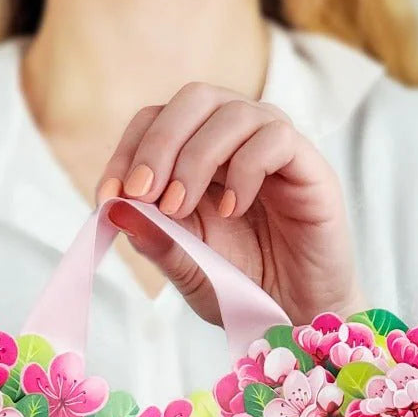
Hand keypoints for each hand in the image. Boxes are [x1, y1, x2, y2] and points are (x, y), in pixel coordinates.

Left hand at [96, 82, 360, 327]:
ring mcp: (273, 148)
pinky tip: (231, 210)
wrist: (298, 317)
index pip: (156, 120)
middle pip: (193, 99)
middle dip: (158, 143)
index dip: (128, 150)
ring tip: (180, 209)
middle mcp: (237, 140)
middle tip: (143, 193)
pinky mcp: (308, 165)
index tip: (109, 196)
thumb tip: (115, 209)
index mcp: (200, 155)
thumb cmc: (244, 289)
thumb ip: (156, 241)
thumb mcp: (188, 270)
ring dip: (195, 158)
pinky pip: (274, 138)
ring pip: (231, 111)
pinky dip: (244, 170)